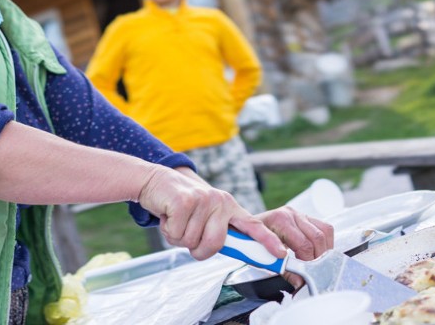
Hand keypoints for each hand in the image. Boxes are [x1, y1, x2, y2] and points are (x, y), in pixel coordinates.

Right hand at [137, 167, 286, 260]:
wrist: (154, 181)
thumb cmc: (180, 204)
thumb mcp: (204, 215)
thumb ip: (218, 230)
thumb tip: (233, 252)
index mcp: (228, 206)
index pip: (253, 224)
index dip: (267, 240)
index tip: (280, 252)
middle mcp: (219, 201)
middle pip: (215, 244)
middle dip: (198, 249)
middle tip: (187, 236)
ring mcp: (203, 200)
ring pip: (191, 242)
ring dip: (178, 237)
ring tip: (176, 219)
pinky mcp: (184, 201)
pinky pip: (176, 234)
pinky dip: (168, 231)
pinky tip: (168, 215)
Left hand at [254, 206, 334, 287]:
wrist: (244, 226)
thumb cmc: (252, 240)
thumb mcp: (262, 255)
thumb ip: (282, 268)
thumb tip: (299, 283)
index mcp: (278, 220)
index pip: (302, 243)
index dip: (307, 262)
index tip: (306, 276)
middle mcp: (290, 214)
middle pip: (316, 238)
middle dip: (317, 259)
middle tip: (312, 273)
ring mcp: (298, 214)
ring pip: (323, 232)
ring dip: (323, 251)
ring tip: (317, 264)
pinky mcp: (305, 217)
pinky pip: (325, 229)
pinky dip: (325, 243)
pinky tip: (318, 253)